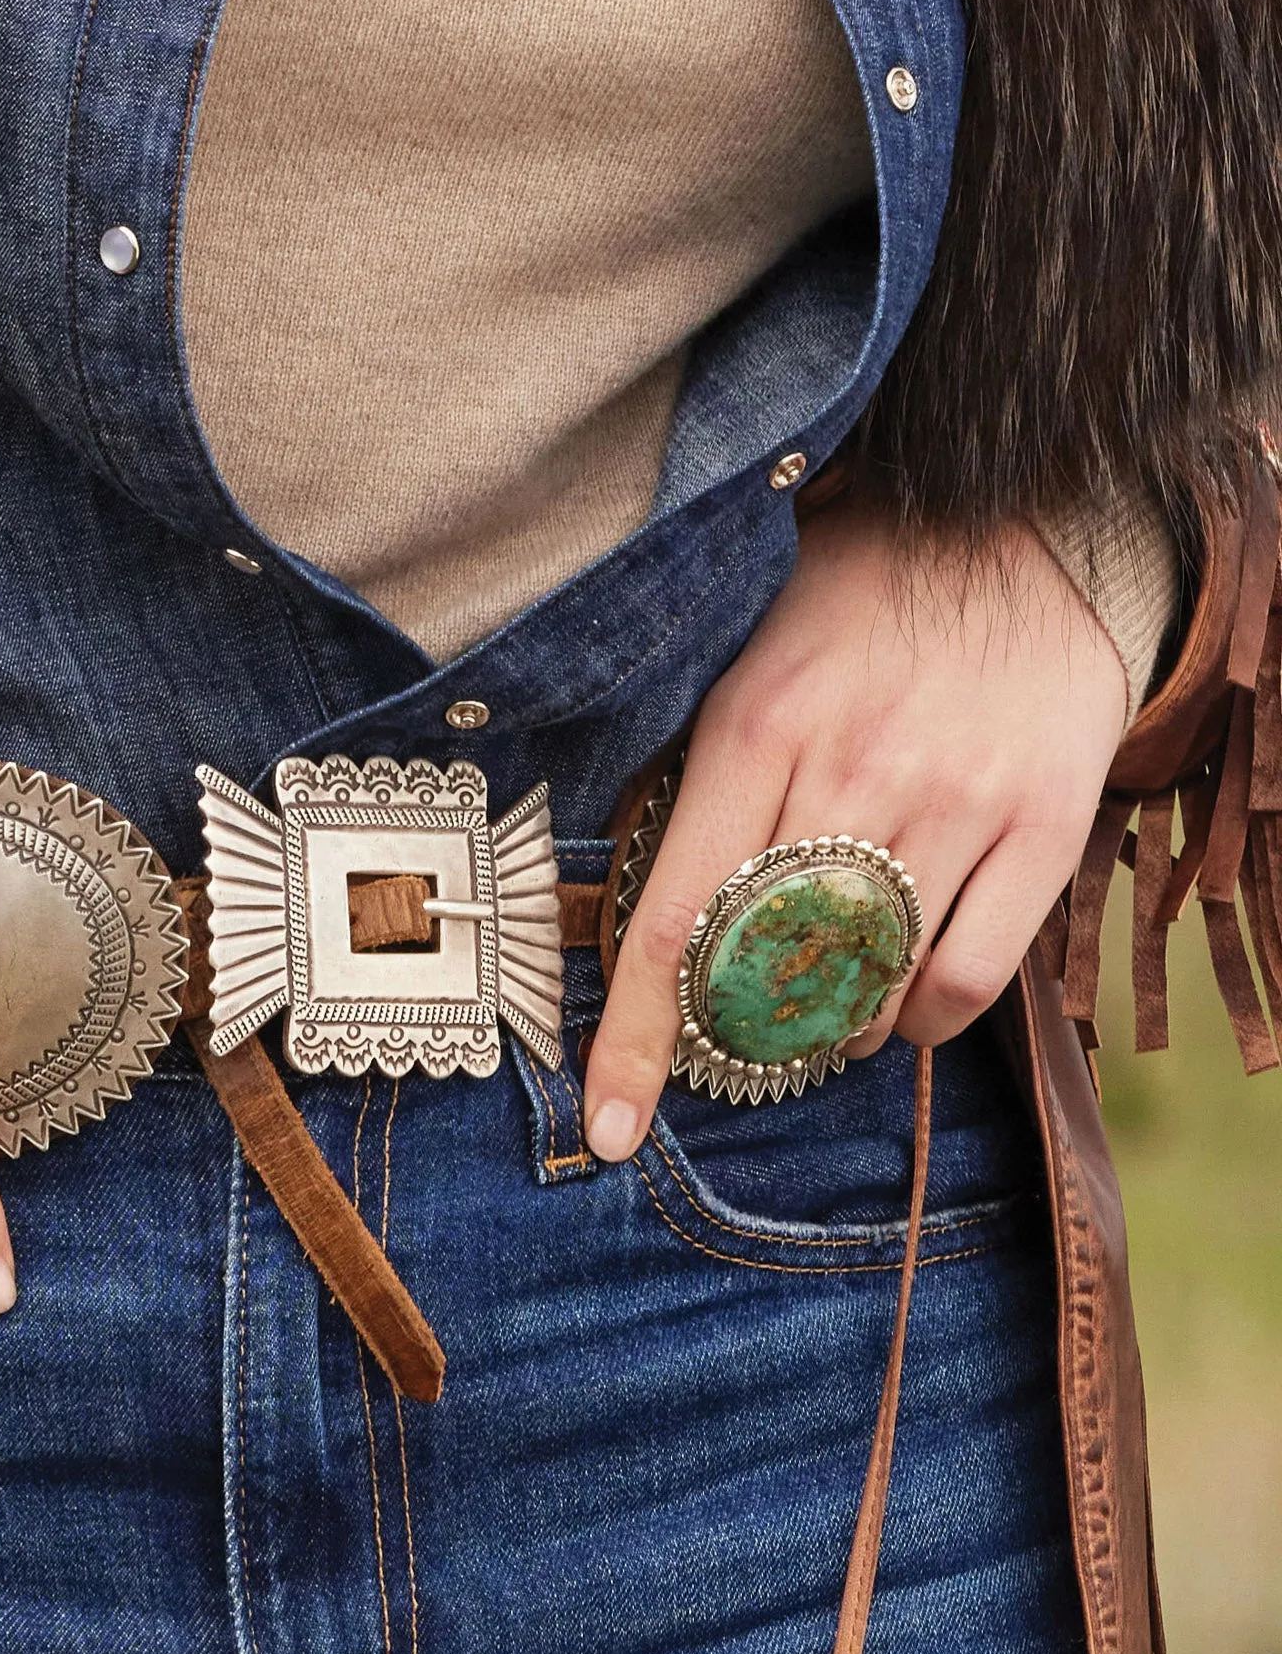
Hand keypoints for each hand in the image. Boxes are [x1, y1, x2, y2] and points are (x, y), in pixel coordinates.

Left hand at [583, 500, 1131, 1158]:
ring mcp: (955, 801)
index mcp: (756, 725)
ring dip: (829, 1028)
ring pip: (867, 989)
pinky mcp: (1042, 826)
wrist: (1031, 528)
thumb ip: (686, 771)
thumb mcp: (744, 653)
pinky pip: (964, 982)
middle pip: (767, 972)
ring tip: (822, 999)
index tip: (611, 1125)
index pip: (674, 921)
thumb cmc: (861, 598)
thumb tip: (623, 902)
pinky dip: (918, 1018)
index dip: (634, 1039)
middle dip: (736, 1039)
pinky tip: (900, 995)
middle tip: (734, 1041)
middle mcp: (853, 770)